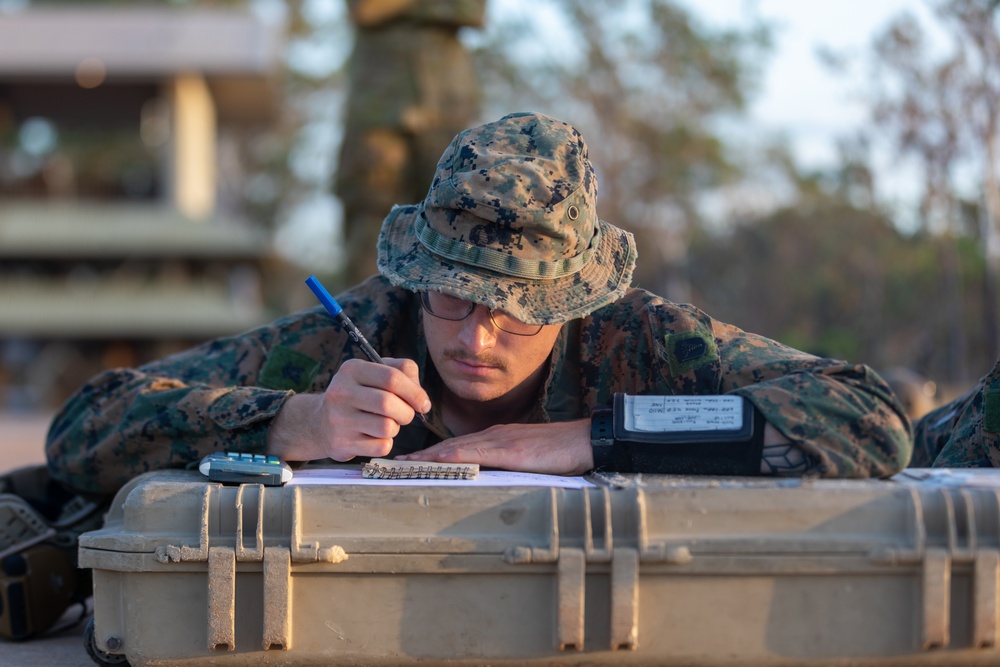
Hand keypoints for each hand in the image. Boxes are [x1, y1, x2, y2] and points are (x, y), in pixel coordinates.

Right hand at [267, 357, 429, 461]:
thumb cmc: (357, 396)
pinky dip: (385, 444)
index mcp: (352, 370)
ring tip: (386, 424)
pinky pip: (380, 447)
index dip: (415, 392)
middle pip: (389, 404)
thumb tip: (421, 397)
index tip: (423, 403)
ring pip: (387, 427)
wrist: (319, 423)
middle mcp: (341, 392)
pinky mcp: (341, 444)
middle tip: (406, 415)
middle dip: (407, 412)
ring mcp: (339, 419)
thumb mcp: (373, 374)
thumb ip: (402, 373)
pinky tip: (374, 437)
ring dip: (395, 428)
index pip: (392, 378)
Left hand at [396, 419, 593, 474]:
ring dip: (429, 457)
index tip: (408, 465)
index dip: (430, 456)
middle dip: (421, 457)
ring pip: (456, 448)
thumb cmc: (562, 453)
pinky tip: (438, 461)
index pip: (456, 449)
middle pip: (448, 447)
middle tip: (393, 466)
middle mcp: (493, 437)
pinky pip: (477, 452)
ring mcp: (501, 441)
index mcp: (496, 440)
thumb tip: (488, 486)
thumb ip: (507, 469)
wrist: (587, 440)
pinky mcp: (512, 450)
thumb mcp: (528, 463)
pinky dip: (454, 456)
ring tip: (404, 466)